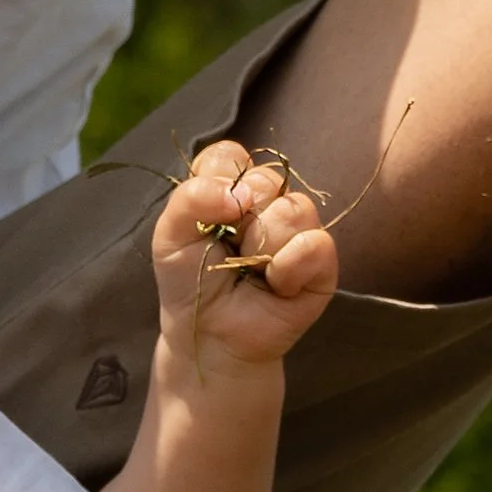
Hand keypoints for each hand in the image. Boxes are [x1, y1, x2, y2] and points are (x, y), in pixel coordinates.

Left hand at [150, 140, 337, 371]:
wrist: (210, 337)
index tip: (209, 212)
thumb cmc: (190, 283)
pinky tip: (276, 286)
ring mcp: (298, 231)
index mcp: (230, 189)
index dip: (220, 179)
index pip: (231, 154)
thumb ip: (191, 197)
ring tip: (251, 271)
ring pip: (294, 210)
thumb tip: (240, 194)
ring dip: (263, 246)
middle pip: (266, 180)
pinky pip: (316, 244)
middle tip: (228, 250)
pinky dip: (289, 267)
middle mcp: (268, 203)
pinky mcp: (322, 262)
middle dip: (240, 220)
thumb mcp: (169, 236)